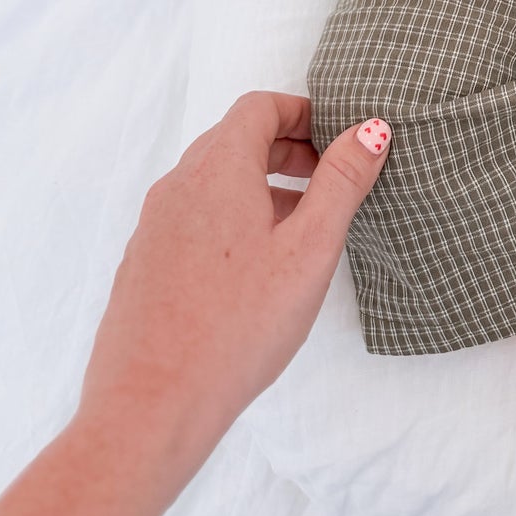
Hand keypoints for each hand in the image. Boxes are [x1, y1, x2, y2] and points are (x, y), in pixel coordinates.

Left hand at [76, 91, 390, 484]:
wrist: (150, 408)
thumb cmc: (237, 328)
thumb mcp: (308, 250)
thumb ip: (341, 183)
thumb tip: (370, 130)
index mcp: (216, 170)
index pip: (258, 107)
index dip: (302, 111)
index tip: (337, 137)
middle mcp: (177, 187)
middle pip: (234, 139)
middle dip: (286, 147)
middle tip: (330, 178)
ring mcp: (154, 227)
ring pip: (212, 181)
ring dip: (259, 183)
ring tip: (300, 225)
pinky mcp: (144, 264)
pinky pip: (192, 217)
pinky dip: (230, 216)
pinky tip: (255, 268)